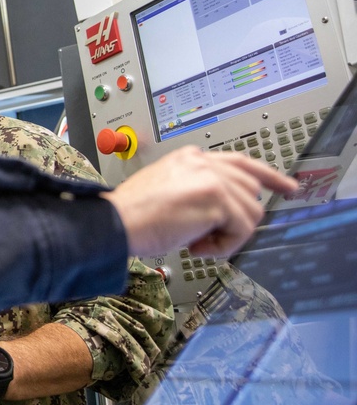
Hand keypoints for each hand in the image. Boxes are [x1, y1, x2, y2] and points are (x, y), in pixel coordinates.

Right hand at [104, 146, 297, 256]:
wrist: (115, 222)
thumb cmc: (130, 213)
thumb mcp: (165, 187)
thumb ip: (194, 187)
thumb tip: (222, 208)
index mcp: (190, 157)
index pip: (240, 161)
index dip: (269, 176)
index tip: (288, 187)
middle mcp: (203, 162)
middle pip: (250, 189)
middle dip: (237, 218)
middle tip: (209, 236)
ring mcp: (212, 179)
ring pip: (250, 212)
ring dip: (228, 235)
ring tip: (197, 242)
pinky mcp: (216, 200)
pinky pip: (242, 230)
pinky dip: (224, 246)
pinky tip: (197, 247)